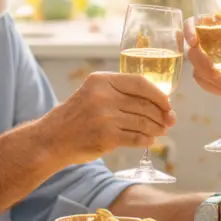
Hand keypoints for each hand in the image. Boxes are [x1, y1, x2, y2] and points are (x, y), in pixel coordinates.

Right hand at [42, 72, 175, 161]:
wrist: (51, 139)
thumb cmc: (77, 116)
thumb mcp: (94, 93)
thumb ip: (120, 93)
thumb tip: (159, 102)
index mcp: (101, 80)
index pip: (140, 83)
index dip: (158, 94)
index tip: (167, 103)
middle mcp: (103, 96)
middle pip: (144, 104)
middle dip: (161, 114)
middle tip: (169, 121)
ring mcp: (105, 117)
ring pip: (142, 121)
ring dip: (155, 128)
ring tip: (161, 131)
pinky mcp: (106, 137)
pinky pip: (135, 137)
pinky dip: (146, 139)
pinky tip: (149, 140)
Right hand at [184, 18, 220, 108]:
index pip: (198, 21)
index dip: (190, 28)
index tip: (194, 41)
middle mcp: (209, 41)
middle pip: (192, 47)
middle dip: (204, 63)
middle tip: (218, 74)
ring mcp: (204, 58)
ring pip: (196, 66)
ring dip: (214, 77)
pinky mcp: (202, 74)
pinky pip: (201, 79)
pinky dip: (215, 85)